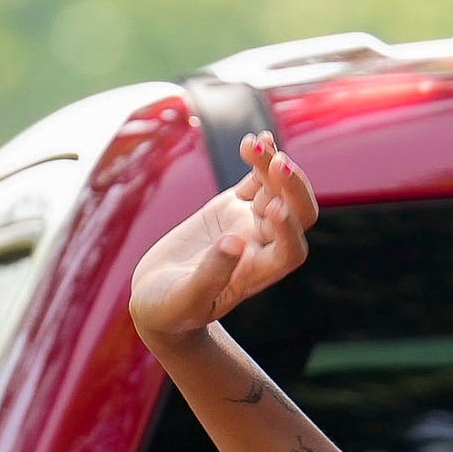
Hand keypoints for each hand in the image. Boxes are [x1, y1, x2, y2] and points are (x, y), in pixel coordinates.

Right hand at [127, 132, 319, 351]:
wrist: (156, 301)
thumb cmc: (171, 311)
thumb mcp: (186, 299)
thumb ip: (212, 274)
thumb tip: (233, 242)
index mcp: (259, 273)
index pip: (290, 250)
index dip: (290, 230)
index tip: (275, 210)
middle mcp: (263, 246)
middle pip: (296, 213)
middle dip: (292, 188)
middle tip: (280, 164)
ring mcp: (249, 223)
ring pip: (274, 189)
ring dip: (271, 164)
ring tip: (258, 143)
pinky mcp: (231, 207)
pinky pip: (254, 179)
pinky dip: (258, 159)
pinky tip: (255, 140)